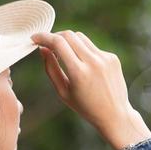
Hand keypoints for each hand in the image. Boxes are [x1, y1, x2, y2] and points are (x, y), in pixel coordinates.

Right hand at [33, 30, 150, 149]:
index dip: (43, 37)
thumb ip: (51, 68)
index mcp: (79, 72)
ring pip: (81, 38)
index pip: (58, 43)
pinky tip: (85, 67)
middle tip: (48, 45)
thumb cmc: (85, 107)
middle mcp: (93, 62)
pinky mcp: (113, 58)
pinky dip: (83, 51)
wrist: (115, 115)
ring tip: (65, 56)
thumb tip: (43, 49)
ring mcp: (105, 58)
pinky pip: (92, 47)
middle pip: (69, 35)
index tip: (35, 38)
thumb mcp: (63, 91)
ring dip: (69, 42)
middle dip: (55, 36)